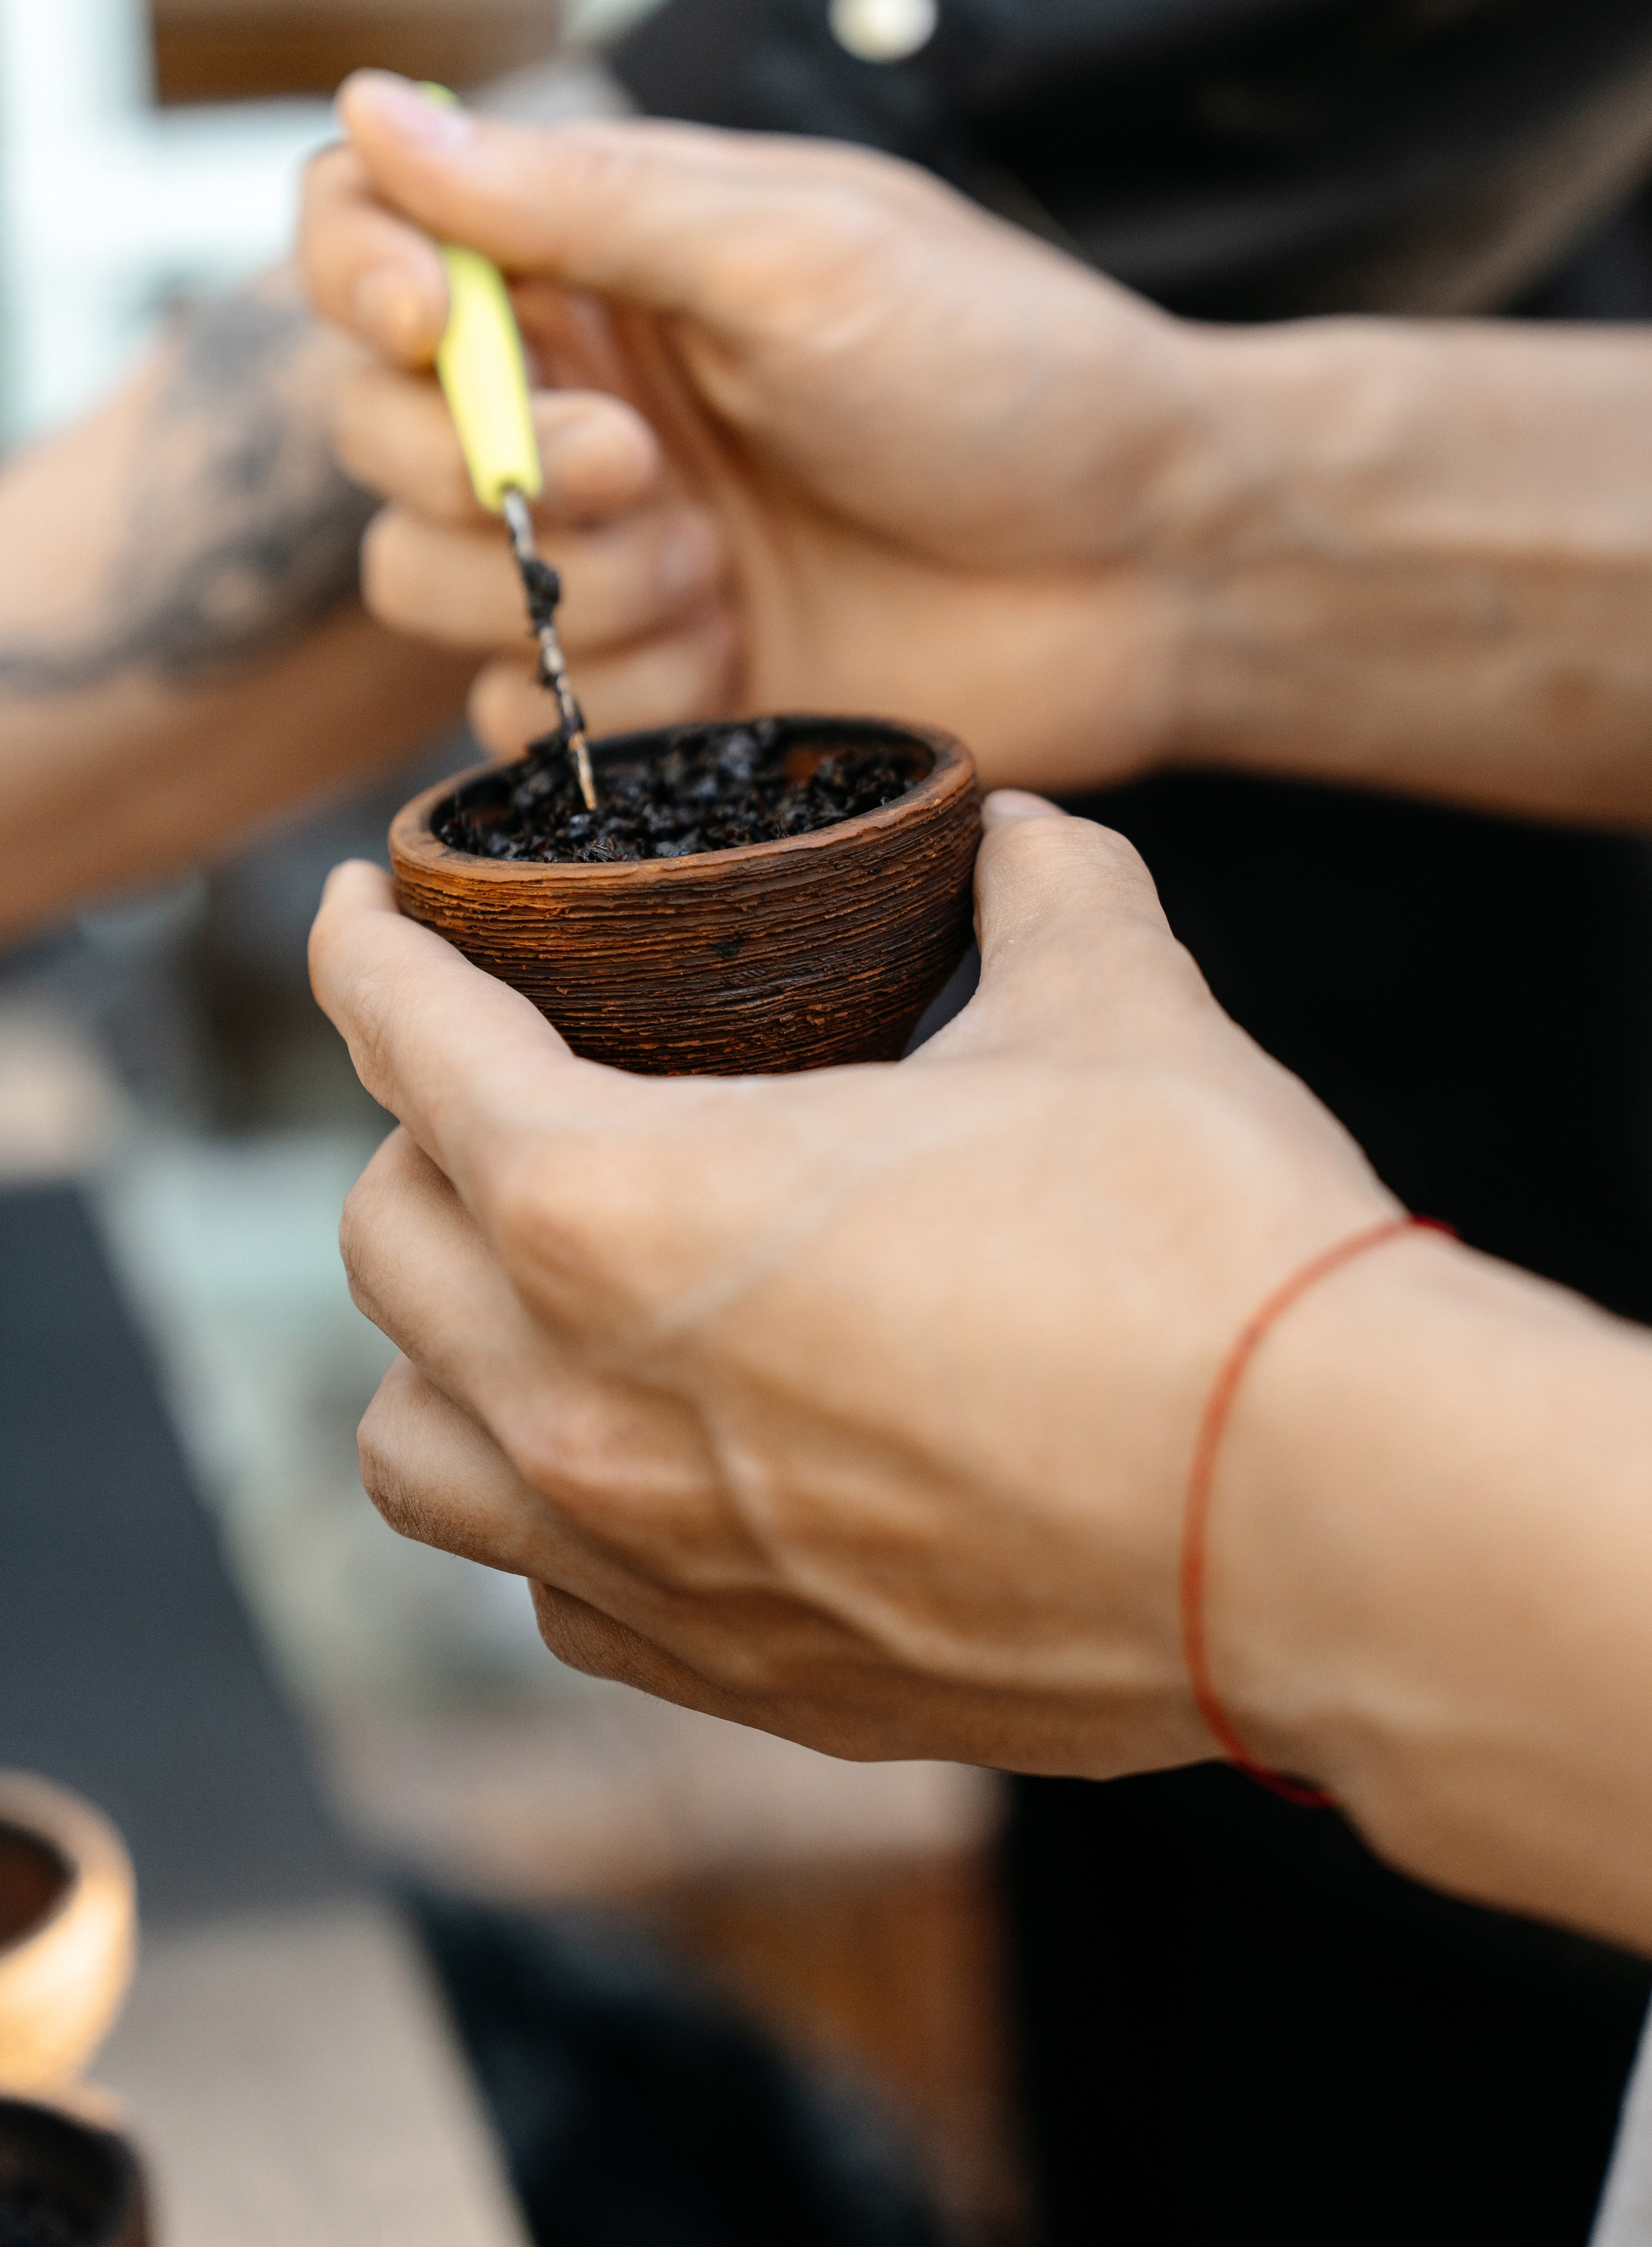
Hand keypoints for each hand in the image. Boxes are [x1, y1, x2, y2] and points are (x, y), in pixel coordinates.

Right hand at [301, 73, 1224, 788]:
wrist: (1142, 568)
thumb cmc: (1007, 377)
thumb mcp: (799, 253)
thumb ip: (583, 201)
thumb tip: (365, 99)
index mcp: (608, 268)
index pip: (378, 237)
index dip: (360, 277)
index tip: (424, 321)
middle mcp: (584, 405)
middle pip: (375, 428)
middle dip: (479, 460)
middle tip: (640, 467)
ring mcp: (608, 557)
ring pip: (426, 580)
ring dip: (562, 588)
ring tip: (717, 570)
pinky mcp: (650, 690)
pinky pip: (513, 718)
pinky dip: (605, 700)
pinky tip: (728, 662)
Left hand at [308, 794, 1394, 1778]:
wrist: (1331, 1522)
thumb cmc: (1201, 1251)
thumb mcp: (1112, 1012)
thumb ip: (1042, 895)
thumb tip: (1022, 841)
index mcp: (619, 1204)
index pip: (414, 1049)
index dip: (364, 958)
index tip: (353, 917)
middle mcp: (585, 1402)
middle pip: (384, 1244)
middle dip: (412, 1139)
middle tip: (496, 1092)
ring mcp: (650, 1563)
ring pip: (416, 1448)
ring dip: (439, 1347)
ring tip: (523, 1295)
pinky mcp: (745, 1675)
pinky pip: (553, 1592)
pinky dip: (551, 1509)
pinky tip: (638, 1459)